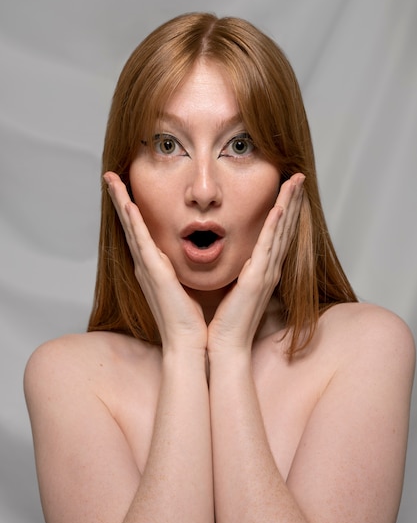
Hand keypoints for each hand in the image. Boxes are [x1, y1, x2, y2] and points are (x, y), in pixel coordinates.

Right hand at [104, 172, 207, 352]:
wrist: (188, 342)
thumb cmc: (188, 319)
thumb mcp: (184, 286)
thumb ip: (180, 271)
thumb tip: (186, 260)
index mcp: (153, 267)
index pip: (139, 232)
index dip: (130, 210)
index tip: (125, 190)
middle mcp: (145, 265)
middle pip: (129, 225)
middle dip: (119, 199)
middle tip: (110, 177)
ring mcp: (147, 268)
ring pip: (131, 227)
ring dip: (121, 202)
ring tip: (111, 181)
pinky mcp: (154, 273)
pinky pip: (142, 242)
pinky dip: (134, 223)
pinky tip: (128, 205)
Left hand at [207, 173, 304, 354]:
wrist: (223, 345)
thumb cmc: (224, 320)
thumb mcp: (232, 287)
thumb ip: (236, 270)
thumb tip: (232, 257)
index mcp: (262, 270)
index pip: (276, 233)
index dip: (284, 209)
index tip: (287, 188)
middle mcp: (269, 269)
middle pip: (284, 227)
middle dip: (292, 200)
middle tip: (298, 176)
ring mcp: (266, 273)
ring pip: (280, 231)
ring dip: (288, 205)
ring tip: (295, 182)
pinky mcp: (257, 279)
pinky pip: (268, 247)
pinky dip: (275, 226)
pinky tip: (279, 208)